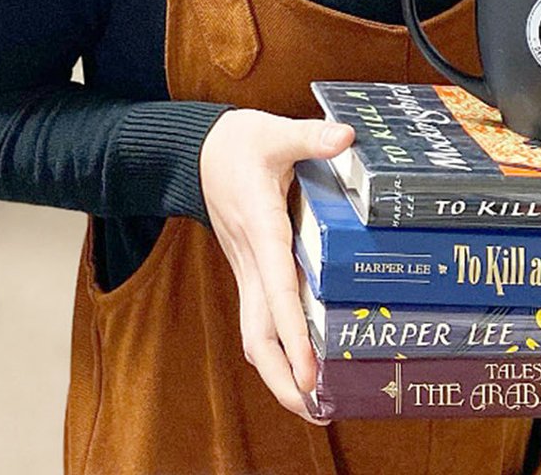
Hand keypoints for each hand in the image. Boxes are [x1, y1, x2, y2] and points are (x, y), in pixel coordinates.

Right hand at [199, 109, 353, 423]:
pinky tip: (300, 366)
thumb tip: (346, 138)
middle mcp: (251, 259)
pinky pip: (259, 319)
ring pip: (255, 333)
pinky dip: (277, 349)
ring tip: (312, 405)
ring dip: (278, 371)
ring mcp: (247, 269)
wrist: (194, 151)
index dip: (294, 333)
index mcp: (261, 228)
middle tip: (315, 409)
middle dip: (282, 376)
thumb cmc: (236, 143)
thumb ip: (309, 136)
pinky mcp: (249, 271)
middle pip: (259, 332)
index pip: (278, 289)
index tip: (310, 373)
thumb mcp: (273, 132)